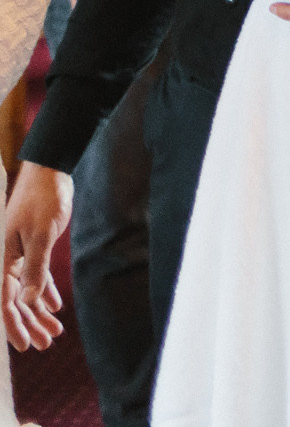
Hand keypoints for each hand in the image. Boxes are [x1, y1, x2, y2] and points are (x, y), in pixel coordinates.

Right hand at [1, 163, 68, 352]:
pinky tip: (54, 307)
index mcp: (1, 260)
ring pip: (26, 292)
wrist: (50, 174)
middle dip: (29, 324)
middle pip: (15, 301)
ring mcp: (18, 256)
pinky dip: (44, 293)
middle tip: (46, 344)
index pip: (4, 301)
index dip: (13, 325)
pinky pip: (36, 278)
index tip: (24, 346)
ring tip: (54, 332)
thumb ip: (35, 267)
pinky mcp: (32, 249)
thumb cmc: (43, 200)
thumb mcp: (40, 234)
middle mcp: (6, 261)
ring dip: (38, 312)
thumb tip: (29, 299)